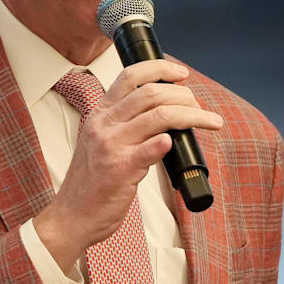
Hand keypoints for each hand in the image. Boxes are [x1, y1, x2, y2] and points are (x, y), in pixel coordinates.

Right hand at [32, 59, 222, 272]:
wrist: (73, 214)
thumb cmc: (91, 182)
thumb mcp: (100, 141)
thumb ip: (124, 125)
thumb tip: (164, 114)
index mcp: (100, 114)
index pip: (130, 76)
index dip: (159, 69)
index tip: (181, 74)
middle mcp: (104, 124)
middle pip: (151, 93)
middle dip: (184, 96)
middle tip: (200, 108)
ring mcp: (111, 145)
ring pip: (159, 116)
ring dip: (192, 116)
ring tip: (210, 121)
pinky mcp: (121, 169)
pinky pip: (152, 148)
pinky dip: (169, 141)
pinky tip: (177, 143)